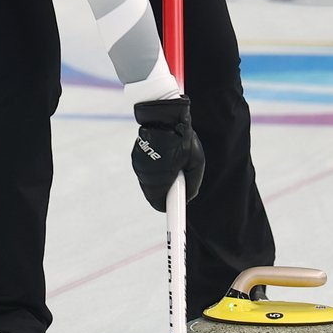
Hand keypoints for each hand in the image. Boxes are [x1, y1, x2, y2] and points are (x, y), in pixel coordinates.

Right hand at [131, 97, 204, 211]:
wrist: (163, 114)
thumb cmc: (183, 137)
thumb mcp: (196, 162)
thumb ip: (193, 182)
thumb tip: (187, 196)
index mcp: (162, 177)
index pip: (161, 204)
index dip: (168, 210)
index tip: (173, 218)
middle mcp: (146, 173)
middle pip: (154, 195)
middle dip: (166, 191)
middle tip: (178, 179)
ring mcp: (138, 165)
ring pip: (149, 183)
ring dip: (159, 179)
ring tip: (171, 162)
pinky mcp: (135, 156)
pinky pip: (145, 171)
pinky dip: (154, 169)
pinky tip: (163, 156)